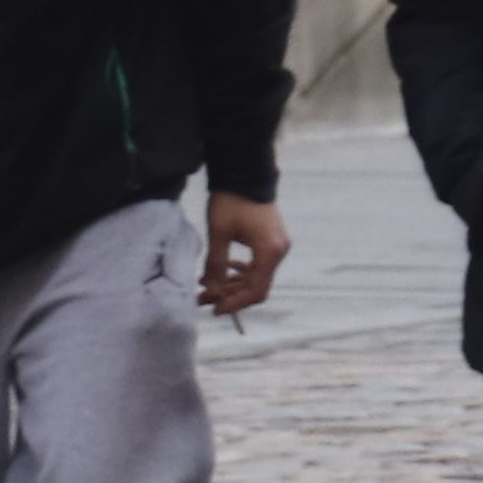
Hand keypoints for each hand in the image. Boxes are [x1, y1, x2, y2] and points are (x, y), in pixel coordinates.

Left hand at [197, 194, 288, 315]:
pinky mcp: (271, 241)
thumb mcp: (219, 233)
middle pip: (257, 286)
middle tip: (203, 300)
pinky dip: (240, 273)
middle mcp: (279, 251)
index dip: (235, 303)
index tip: (214, 309)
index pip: (255, 290)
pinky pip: (257, 265)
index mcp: (269, 251)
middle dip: (230, 296)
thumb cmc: (231, 201)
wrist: (244, 172)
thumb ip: (216, 265)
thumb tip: (211, 293)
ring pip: (256, 277)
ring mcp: (277, 246)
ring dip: (232, 285)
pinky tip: (222, 271)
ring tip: (206, 288)